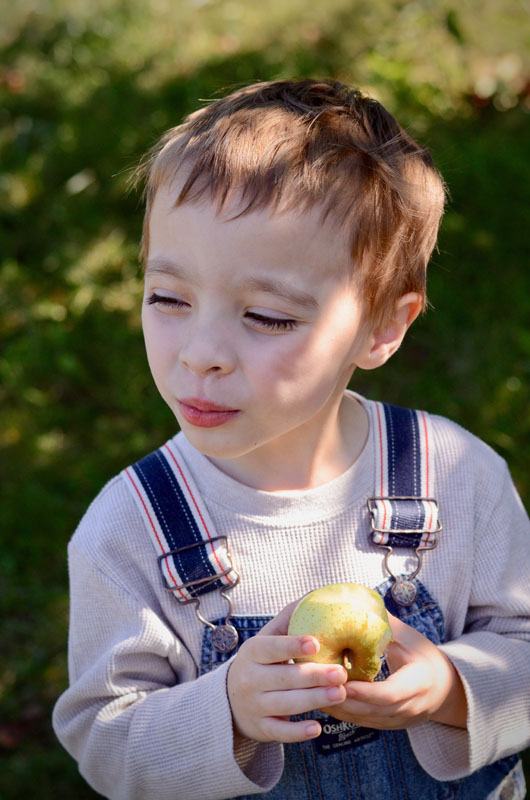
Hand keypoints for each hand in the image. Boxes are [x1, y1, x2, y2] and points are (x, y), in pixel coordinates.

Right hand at [227, 601, 347, 743]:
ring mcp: (254, 706)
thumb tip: (313, 595)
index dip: (293, 646)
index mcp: (252, 652)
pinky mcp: (261, 728)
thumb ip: (288, 620)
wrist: (230, 700)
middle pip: (285, 678)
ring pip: (286, 704)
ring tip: (339, 693)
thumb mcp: (266, 639)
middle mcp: (250, 679)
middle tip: (341, 673)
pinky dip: (297, 732)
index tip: (316, 643)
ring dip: (314, 699)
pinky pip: (280, 732)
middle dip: (314, 676)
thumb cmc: (260, 663)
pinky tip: (316, 728)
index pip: (272, 648)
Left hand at [319, 612, 467, 729]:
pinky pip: (363, 721)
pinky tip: (323, 698)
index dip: (365, 690)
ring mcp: (399, 721)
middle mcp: (410, 707)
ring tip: (314, 690)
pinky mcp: (388, 725)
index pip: (390, 693)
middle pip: (372, 710)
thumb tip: (355, 599)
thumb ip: (384, 624)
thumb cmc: (423, 655)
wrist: (444, 686)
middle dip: (344, 699)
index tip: (342, 680)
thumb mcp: (408, 637)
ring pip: (364, 719)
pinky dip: (343, 711)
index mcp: (419, 683)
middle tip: (317, 684)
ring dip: (339, 707)